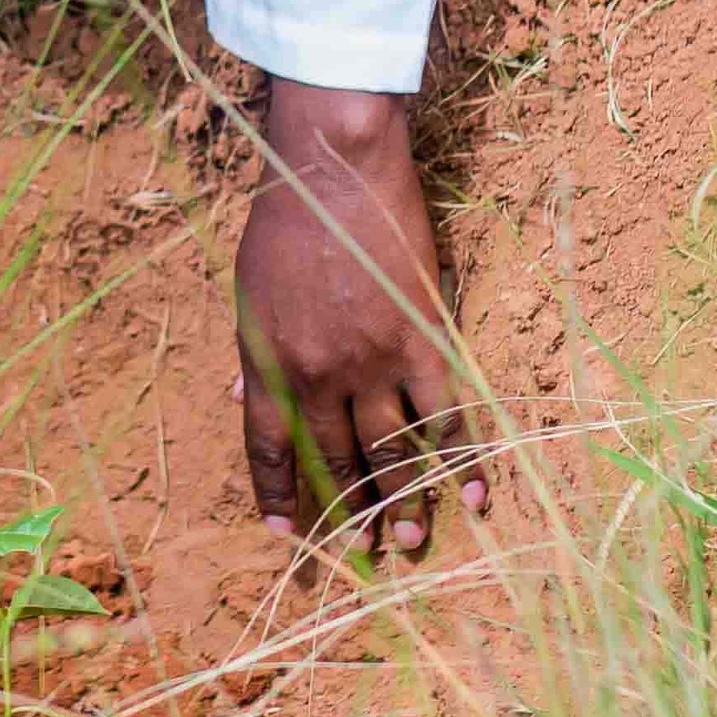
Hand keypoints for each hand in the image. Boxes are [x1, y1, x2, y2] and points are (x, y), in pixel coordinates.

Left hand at [233, 87, 473, 566]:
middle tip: (366, 550)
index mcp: (267, 361)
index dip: (277, 492)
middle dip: (350, 511)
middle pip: (336, 461)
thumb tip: (240, 394)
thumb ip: (252, 349)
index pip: (270, 448)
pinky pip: (447, 416)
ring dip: (403, 503)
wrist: (332, 166)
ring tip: (410, 540)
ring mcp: (372, 362)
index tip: (286, 531)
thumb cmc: (284, 217)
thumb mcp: (248, 287)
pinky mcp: (423, 340)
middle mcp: (317, 375)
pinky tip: (476, 496)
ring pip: (391, 453)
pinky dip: (462, 461)